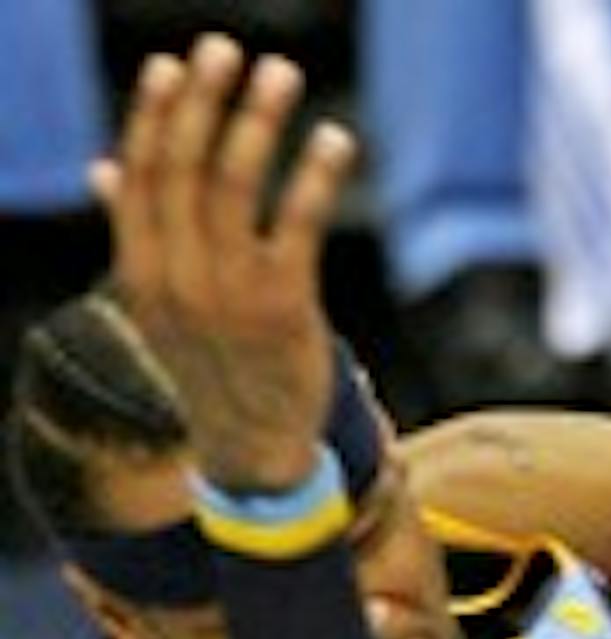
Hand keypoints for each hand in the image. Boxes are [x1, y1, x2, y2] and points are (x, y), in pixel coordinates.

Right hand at [89, 34, 356, 492]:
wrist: (252, 448)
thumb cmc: (214, 364)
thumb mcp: (163, 302)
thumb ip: (139, 232)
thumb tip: (105, 170)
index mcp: (143, 269)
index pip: (142, 176)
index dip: (157, 116)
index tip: (173, 66)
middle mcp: (177, 275)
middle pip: (185, 168)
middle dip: (205, 102)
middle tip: (226, 48)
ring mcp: (228, 290)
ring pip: (236, 185)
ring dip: (258, 122)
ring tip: (281, 73)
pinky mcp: (283, 305)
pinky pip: (299, 224)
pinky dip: (316, 176)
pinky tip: (335, 139)